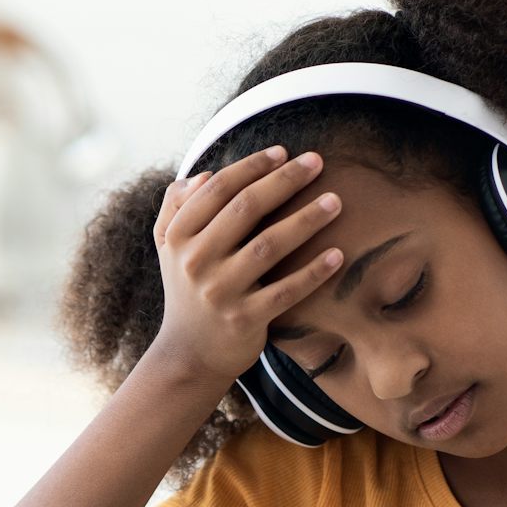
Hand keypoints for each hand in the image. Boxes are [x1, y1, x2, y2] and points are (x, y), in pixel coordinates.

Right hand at [149, 145, 345, 385]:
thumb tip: (206, 174)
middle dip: (285, 180)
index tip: (283, 152)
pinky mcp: (244, 319)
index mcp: (178, 236)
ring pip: (269, 245)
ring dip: (306, 219)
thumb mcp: (169, 247)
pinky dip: (312, 273)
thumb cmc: (188, 289)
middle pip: (246, 209)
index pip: (218, 189)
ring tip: (335, 201)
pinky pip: (286, 291)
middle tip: (317, 162)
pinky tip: (338, 255)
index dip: (252, 166)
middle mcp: (195, 261)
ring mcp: (220, 292)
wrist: (189, 354)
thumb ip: (177, 206)